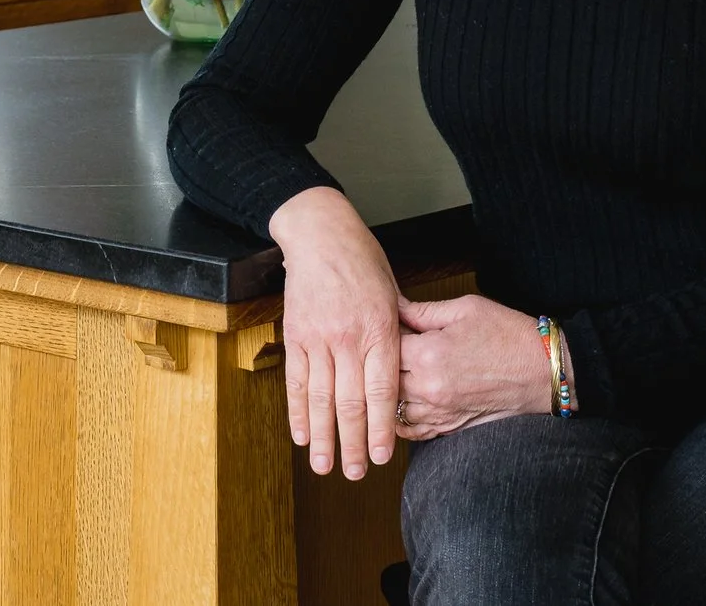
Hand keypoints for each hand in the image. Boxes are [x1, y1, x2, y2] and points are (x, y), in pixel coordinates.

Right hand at [268, 186, 400, 478]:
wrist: (321, 233)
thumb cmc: (363, 261)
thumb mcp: (394, 294)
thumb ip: (400, 334)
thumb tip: (410, 373)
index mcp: (380, 330)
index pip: (383, 390)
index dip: (383, 427)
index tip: (385, 455)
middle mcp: (348, 338)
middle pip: (350, 402)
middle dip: (354, 443)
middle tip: (357, 473)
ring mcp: (318, 338)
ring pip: (320, 398)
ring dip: (321, 437)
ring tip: (324, 466)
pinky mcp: (295, 335)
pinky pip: (296, 380)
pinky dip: (297, 410)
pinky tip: (299, 434)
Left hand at [394, 295, 552, 439]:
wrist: (542, 370)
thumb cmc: (509, 335)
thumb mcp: (466, 308)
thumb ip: (424, 311)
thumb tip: (396, 307)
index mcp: (430, 353)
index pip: (385, 345)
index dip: (384, 334)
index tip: (387, 326)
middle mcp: (429, 387)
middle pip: (383, 379)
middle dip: (382, 364)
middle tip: (389, 350)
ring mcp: (439, 412)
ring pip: (392, 407)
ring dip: (389, 392)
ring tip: (393, 376)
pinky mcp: (449, 427)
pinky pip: (412, 431)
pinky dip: (401, 419)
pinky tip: (402, 404)